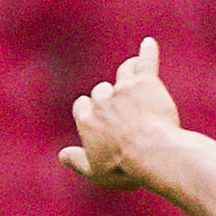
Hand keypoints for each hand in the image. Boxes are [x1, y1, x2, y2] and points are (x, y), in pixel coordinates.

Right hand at [60, 38, 183, 190]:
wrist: (153, 154)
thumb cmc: (126, 168)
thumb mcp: (97, 172)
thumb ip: (78, 161)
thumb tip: (62, 155)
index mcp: (87, 120)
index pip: (83, 107)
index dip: (91, 110)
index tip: (98, 115)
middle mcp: (102, 101)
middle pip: (103, 91)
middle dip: (111, 97)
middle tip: (127, 109)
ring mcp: (123, 90)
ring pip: (122, 74)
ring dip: (128, 74)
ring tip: (134, 77)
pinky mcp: (145, 83)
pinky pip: (145, 63)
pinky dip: (148, 52)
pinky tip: (150, 44)